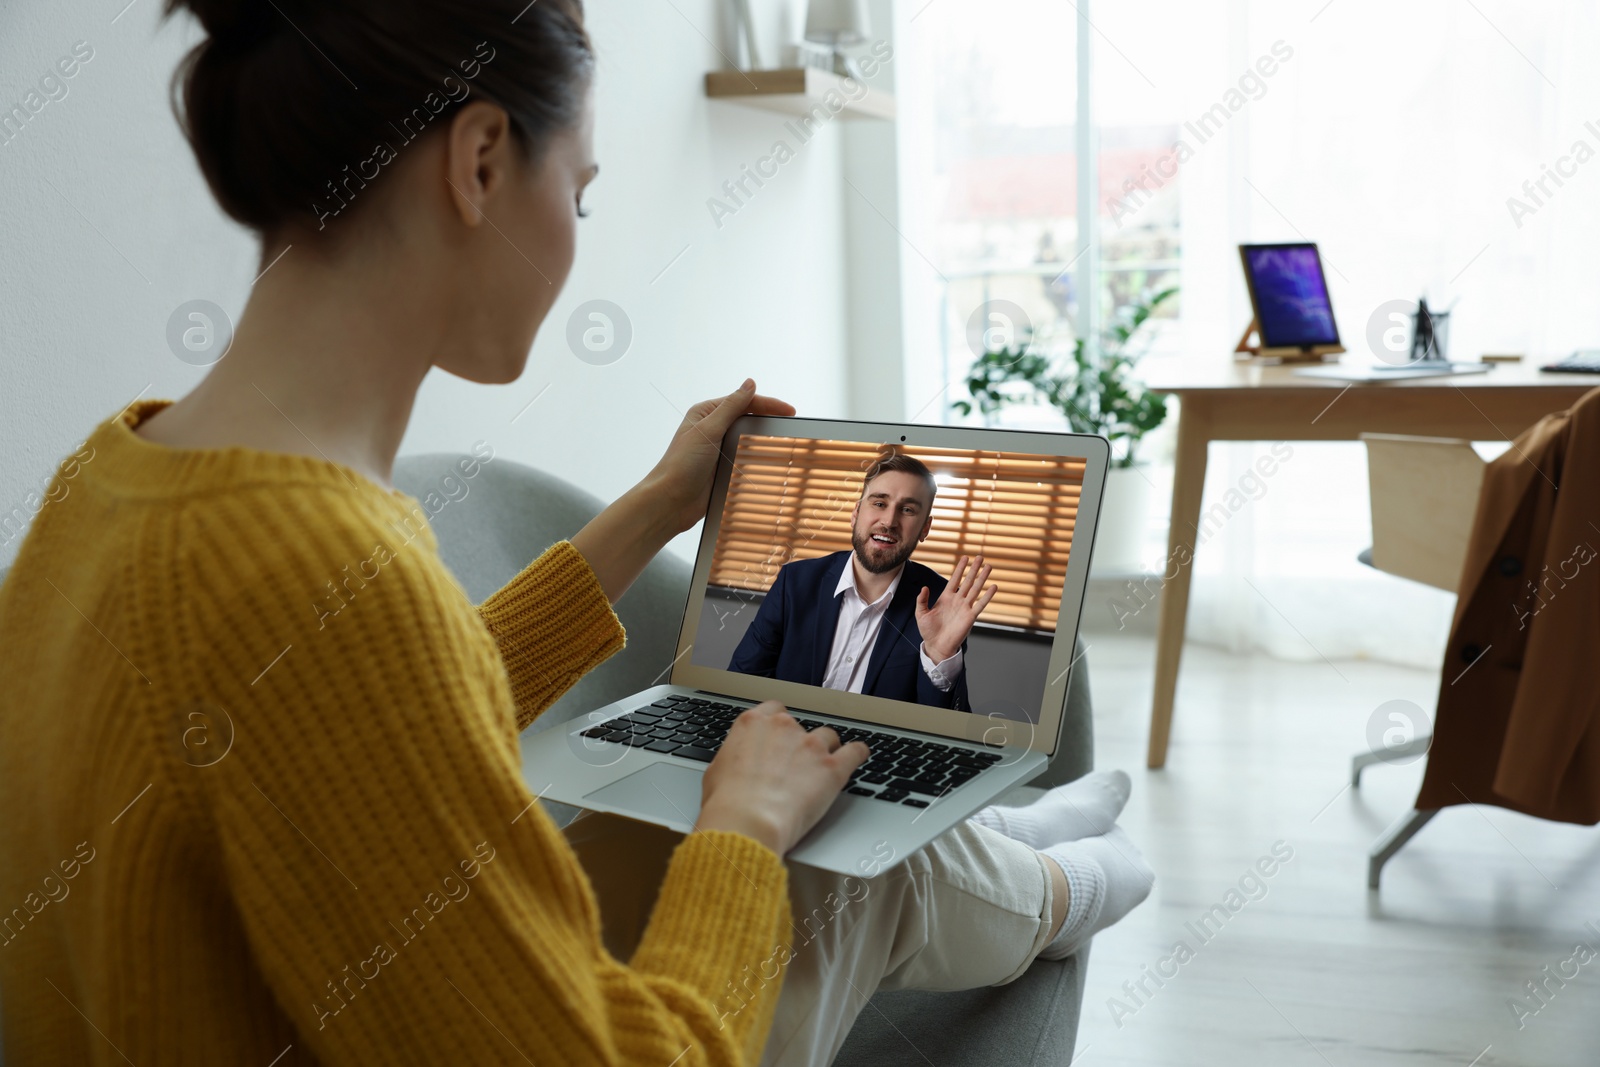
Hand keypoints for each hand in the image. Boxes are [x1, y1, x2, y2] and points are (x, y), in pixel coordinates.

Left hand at [643, 379, 794, 535]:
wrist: (671, 501)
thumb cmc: (681, 464)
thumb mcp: (708, 429)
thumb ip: (731, 407)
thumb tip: (749, 384)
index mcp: (706, 413)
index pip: (742, 402)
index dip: (768, 404)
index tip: (790, 410)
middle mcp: (712, 428)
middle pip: (747, 418)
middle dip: (769, 418)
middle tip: (791, 423)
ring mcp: (718, 448)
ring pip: (748, 438)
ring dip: (764, 438)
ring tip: (784, 439)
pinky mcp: (722, 467)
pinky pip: (745, 457)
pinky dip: (757, 457)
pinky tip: (770, 459)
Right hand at [694, 702, 868, 855]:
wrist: (747, 821)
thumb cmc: (727, 803)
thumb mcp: (716, 771)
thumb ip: (734, 757)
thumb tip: (737, 762)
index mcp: (753, 724)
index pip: (774, 709)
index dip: (779, 725)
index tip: (780, 736)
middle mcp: (783, 727)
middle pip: (801, 725)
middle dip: (800, 742)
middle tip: (795, 764)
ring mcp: (810, 745)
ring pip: (828, 736)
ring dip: (826, 749)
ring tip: (823, 767)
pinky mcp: (832, 767)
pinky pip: (855, 751)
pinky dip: (858, 753)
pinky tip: (859, 755)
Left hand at [915, 554, 996, 662]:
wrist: (936, 645)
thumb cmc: (928, 631)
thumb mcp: (921, 614)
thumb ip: (922, 600)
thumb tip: (924, 588)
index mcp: (946, 597)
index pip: (955, 579)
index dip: (960, 569)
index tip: (965, 557)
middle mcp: (957, 600)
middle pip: (968, 581)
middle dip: (974, 569)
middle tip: (980, 557)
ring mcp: (965, 608)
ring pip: (975, 589)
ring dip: (982, 578)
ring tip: (988, 566)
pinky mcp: (970, 617)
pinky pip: (980, 604)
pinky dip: (987, 596)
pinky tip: (994, 586)